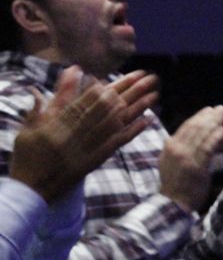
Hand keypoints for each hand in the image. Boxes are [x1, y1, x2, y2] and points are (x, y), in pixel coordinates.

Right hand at [10, 67, 157, 201]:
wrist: (30, 188)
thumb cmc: (30, 154)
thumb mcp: (34, 124)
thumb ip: (54, 99)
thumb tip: (72, 71)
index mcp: (59, 122)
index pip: (89, 100)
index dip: (110, 87)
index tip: (128, 76)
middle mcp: (75, 134)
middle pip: (108, 108)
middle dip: (130, 91)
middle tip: (149, 78)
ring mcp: (86, 148)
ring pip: (116, 123)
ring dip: (137, 108)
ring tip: (155, 95)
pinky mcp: (94, 161)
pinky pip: (117, 144)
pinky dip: (132, 131)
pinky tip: (148, 120)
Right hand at [159, 106, 222, 212]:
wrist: (172, 203)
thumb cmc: (176, 184)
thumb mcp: (171, 162)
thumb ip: (179, 149)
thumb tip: (189, 136)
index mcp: (169, 146)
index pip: (186, 126)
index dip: (199, 116)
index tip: (210, 110)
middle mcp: (176, 148)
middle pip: (195, 126)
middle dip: (210, 116)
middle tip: (222, 109)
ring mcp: (185, 156)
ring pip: (201, 134)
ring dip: (215, 122)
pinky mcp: (195, 166)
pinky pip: (207, 147)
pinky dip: (216, 137)